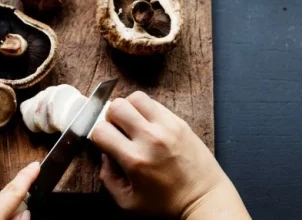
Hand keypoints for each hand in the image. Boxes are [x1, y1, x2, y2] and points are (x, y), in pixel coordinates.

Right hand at [92, 91, 249, 218]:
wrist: (204, 199)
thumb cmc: (167, 204)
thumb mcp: (128, 202)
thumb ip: (108, 178)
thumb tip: (104, 154)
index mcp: (135, 159)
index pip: (101, 130)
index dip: (97, 135)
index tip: (104, 142)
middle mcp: (150, 138)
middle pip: (116, 106)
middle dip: (110, 117)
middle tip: (117, 130)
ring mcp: (167, 126)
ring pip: (136, 97)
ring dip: (129, 108)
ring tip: (133, 123)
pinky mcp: (180, 122)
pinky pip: (155, 103)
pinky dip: (146, 110)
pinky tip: (149, 125)